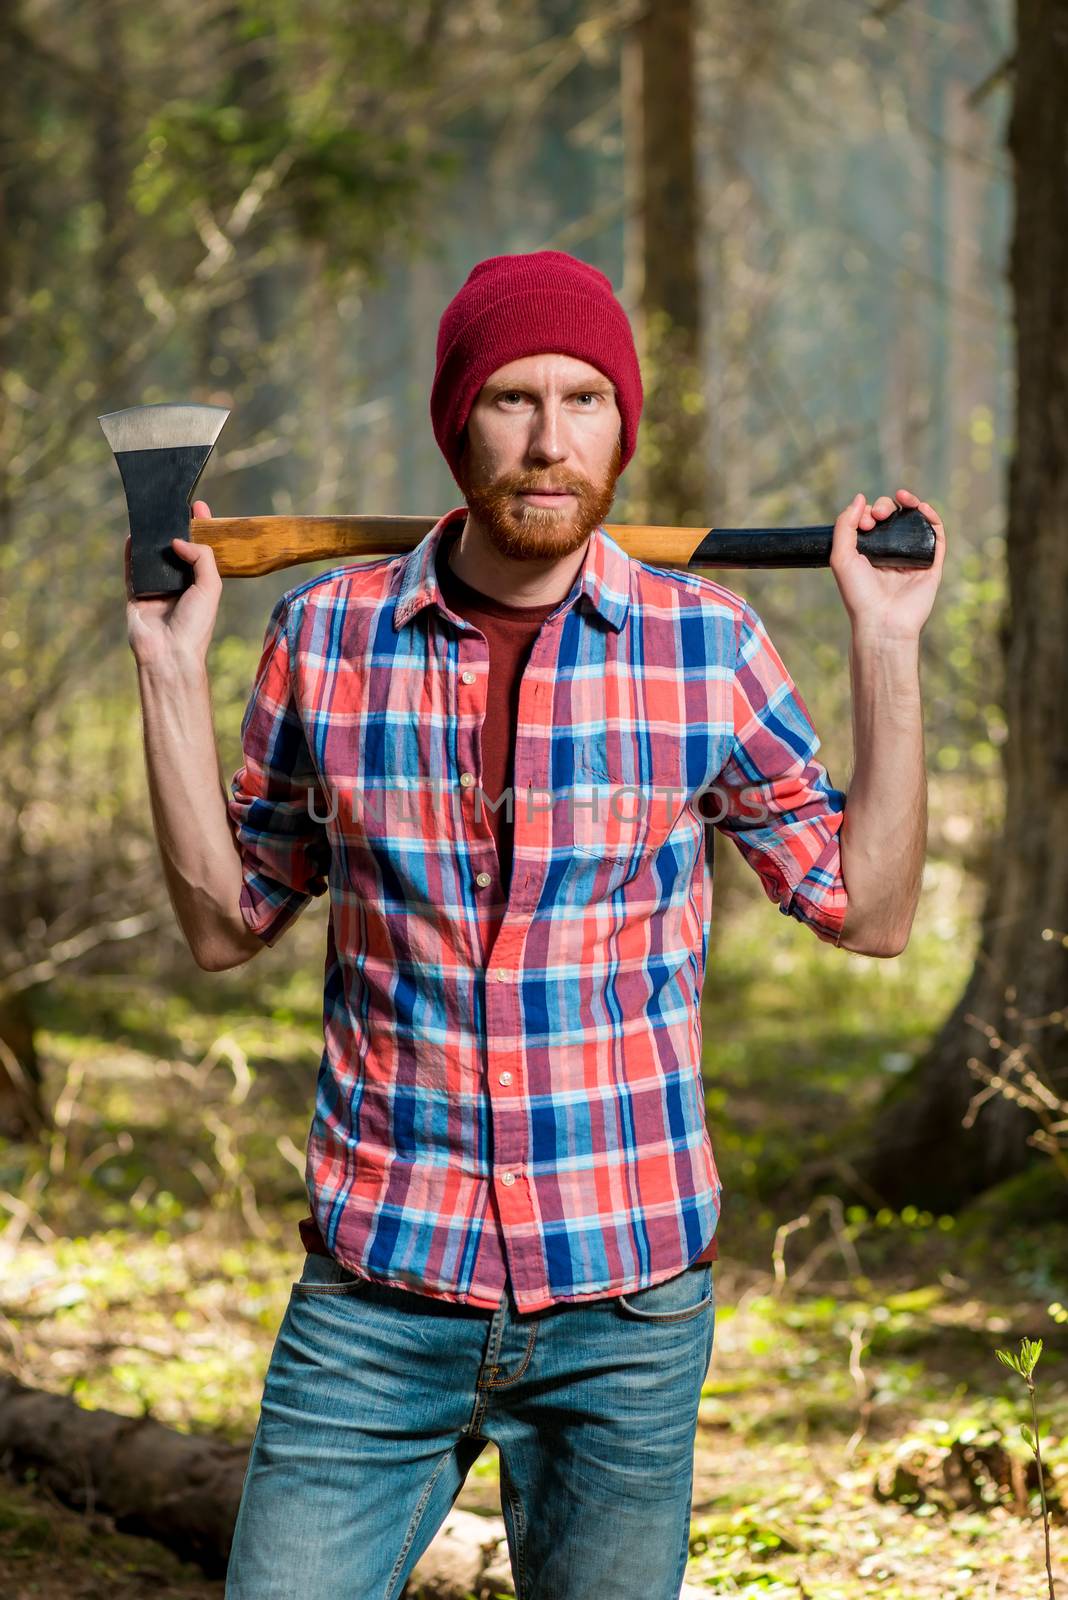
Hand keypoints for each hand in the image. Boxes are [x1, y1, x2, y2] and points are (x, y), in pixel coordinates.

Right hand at [125, 501, 222, 670]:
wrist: (169, 653)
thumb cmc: (195, 625)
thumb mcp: (210, 587)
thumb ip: (202, 557)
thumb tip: (177, 540)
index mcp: (200, 584)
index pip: (201, 549)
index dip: (201, 528)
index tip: (199, 506)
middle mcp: (179, 584)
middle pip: (176, 549)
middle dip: (175, 527)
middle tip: (173, 505)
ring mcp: (156, 588)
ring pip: (152, 556)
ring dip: (152, 537)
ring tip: (153, 514)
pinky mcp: (136, 594)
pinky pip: (131, 568)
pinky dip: (131, 552)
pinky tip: (133, 535)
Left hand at [829, 487, 945, 642]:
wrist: (881, 621)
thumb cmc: (859, 594)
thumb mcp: (841, 557)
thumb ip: (845, 526)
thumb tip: (860, 498)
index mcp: (870, 554)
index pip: (873, 522)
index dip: (869, 513)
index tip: (865, 521)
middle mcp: (891, 554)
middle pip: (894, 519)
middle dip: (886, 507)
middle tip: (880, 514)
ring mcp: (912, 559)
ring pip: (916, 523)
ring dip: (911, 504)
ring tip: (903, 497)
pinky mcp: (931, 565)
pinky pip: (937, 537)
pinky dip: (932, 518)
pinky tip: (922, 508)